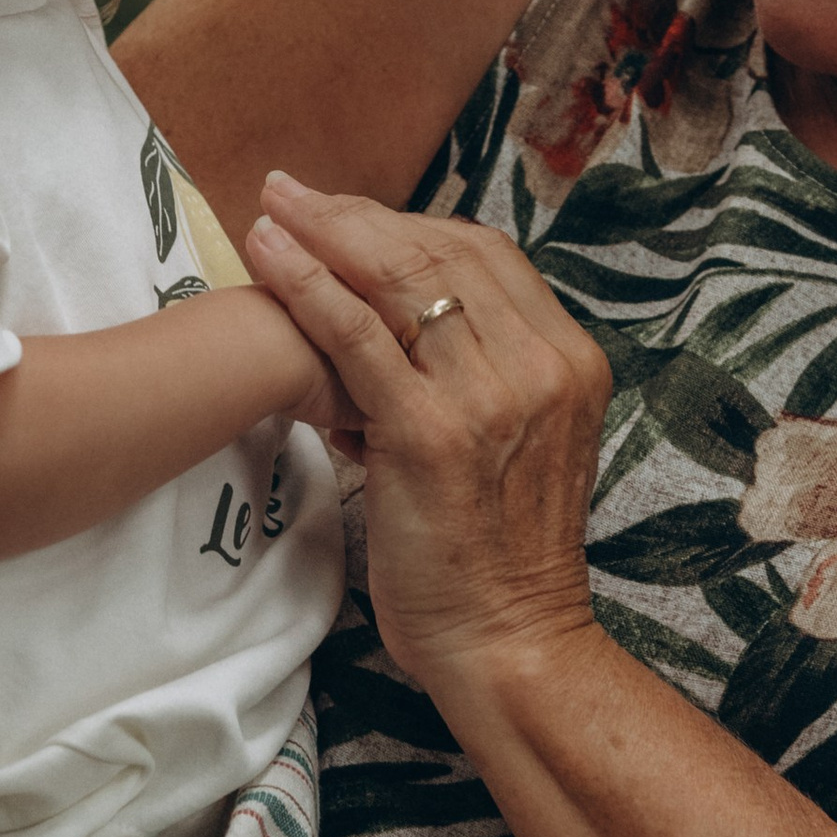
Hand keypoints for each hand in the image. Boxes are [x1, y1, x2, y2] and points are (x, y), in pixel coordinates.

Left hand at [243, 171, 613, 695]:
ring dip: (324, 233)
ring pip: (398, 281)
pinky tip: (267, 258)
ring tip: (268, 208)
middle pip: (442, 253)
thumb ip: (488, 377)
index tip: (347, 215)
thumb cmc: (496, 556)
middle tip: (294, 193)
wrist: (508, 642)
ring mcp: (489, 397)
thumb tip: (411, 322)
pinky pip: (357, 336)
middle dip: (359, 215)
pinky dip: (307, 286)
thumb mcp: (521, 445)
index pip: (486, 256)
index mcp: (569, 361)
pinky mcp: (429, 433)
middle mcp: (540, 366)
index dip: (410, 225)